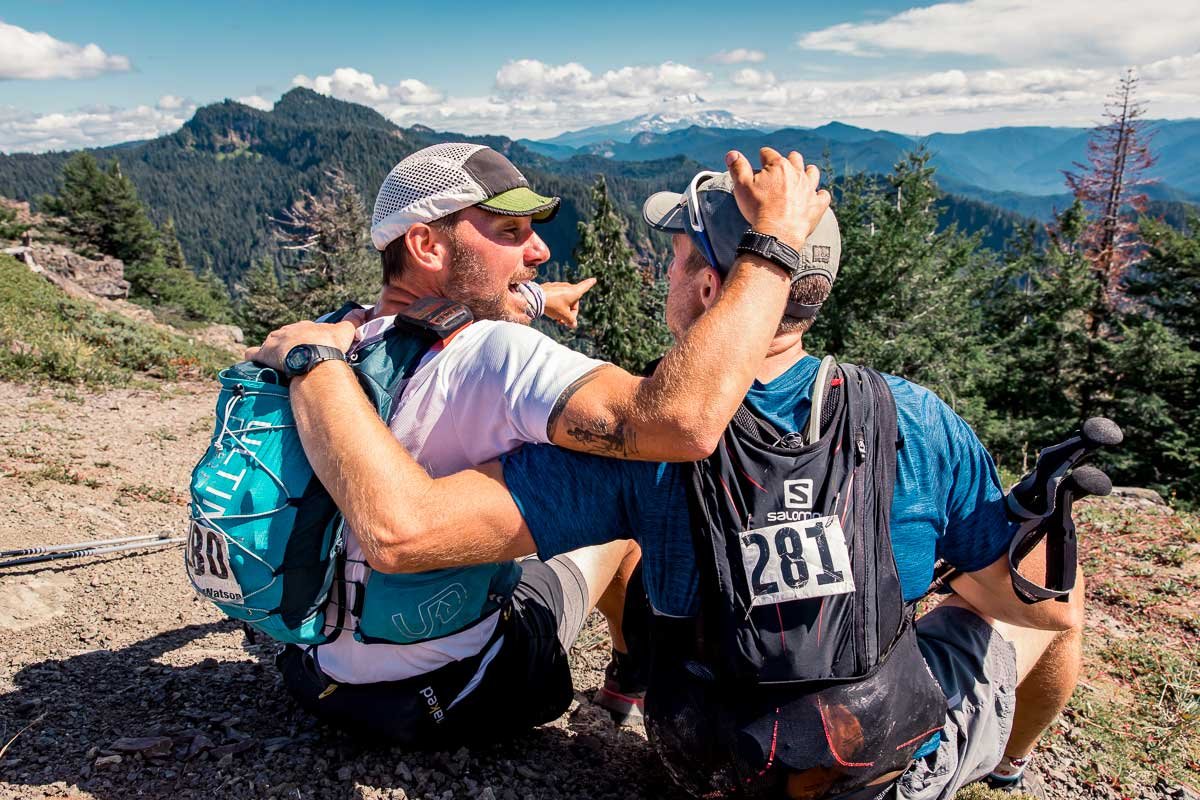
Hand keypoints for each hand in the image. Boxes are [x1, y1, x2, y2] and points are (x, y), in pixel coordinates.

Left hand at [243, 319, 358, 370]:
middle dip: (288, 344)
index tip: (311, 348)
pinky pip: (252, 354)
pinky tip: (253, 363)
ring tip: (277, 362)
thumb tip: (363, 310)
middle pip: (285, 336)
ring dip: (272, 351)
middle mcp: (287, 331)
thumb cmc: (328, 343)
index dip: (307, 339)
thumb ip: (352, 321)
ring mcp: (273, 342)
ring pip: (269, 343)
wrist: (312, 354)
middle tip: (296, 358)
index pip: (303, 330)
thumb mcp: (344, 331)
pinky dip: (252, 357)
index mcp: (304, 326)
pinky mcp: (263, 354)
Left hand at [541, 277, 596, 328]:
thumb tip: (573, 324)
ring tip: (556, 319)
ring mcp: (558, 286)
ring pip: (565, 300)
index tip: (594, 279)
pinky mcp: (550, 288)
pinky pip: (557, 297)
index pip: (585, 286)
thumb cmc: (552, 305)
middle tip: (563, 322)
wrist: (535, 298)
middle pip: (574, 301)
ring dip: (563, 310)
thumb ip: (570, 320)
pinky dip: (556, 305)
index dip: (590, 284)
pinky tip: (551, 311)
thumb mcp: (563, 315)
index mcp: (574, 292)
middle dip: (570, 312)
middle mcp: (567, 287)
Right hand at [725, 147, 830, 252]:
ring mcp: (809, 188)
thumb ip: (737, 167)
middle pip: (794, 159)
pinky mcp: (817, 204)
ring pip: (812, 172)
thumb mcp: (742, 186)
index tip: (761, 158)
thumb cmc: (758, 209)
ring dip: (807, 172)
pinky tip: (816, 197)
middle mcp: (797, 173)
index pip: (769, 154)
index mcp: (778, 166)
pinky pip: (823, 195)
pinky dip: (820, 195)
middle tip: (782, 166)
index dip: (763, 155)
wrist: (777, 233)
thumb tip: (732, 153)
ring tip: (802, 176)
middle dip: (788, 160)